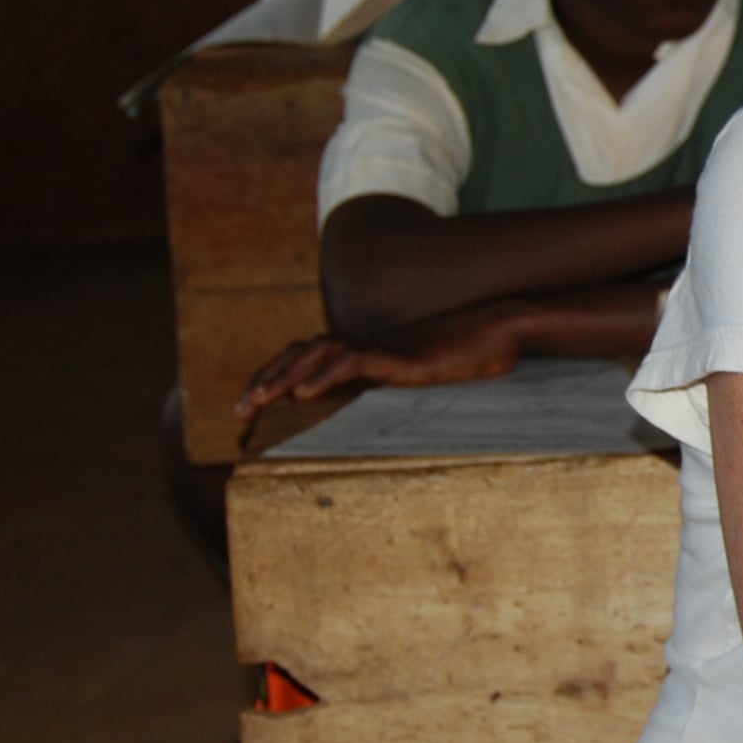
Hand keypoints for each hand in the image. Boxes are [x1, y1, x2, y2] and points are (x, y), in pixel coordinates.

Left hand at [232, 304, 525, 423]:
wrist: (503, 330)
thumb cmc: (472, 355)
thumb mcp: (426, 380)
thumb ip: (396, 388)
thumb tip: (372, 412)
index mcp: (369, 353)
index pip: (310, 360)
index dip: (277, 378)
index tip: (253, 405)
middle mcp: (368, 346)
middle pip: (302, 355)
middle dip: (266, 380)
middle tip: (239, 409)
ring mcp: (383, 348)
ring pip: (319, 355)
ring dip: (284, 377)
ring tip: (259, 400)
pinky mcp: (400, 356)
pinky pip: (354, 361)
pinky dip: (325, 375)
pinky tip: (305, 394)